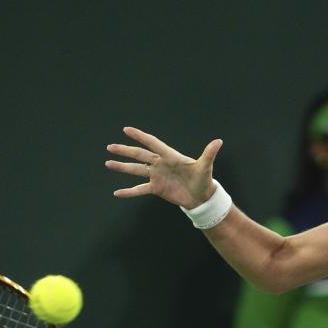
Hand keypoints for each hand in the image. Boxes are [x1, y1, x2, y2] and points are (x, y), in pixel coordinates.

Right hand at [105, 127, 222, 208]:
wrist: (201, 197)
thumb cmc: (204, 179)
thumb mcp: (205, 167)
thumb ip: (209, 154)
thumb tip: (219, 141)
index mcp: (170, 156)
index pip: (152, 143)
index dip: (140, 136)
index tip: (126, 130)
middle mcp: (160, 164)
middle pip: (139, 155)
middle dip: (125, 151)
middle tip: (110, 147)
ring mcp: (157, 176)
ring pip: (136, 170)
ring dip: (122, 167)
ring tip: (108, 163)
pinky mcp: (156, 188)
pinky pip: (140, 189)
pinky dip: (129, 192)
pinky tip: (117, 193)